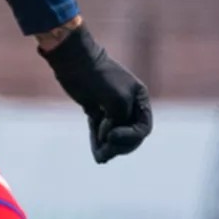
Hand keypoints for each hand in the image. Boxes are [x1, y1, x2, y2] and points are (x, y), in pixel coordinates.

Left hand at [40, 24, 152, 161]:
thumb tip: (109, 139)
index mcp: (140, 98)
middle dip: (120, 146)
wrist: (75, 61)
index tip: (112, 136)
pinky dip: (99, 142)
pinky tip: (97, 153)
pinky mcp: (96, 110)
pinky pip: (101, 131)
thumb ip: (120, 120)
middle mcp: (129, 104)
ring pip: (114, 135)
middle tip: (106, 152)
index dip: (130, 137)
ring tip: (100, 156)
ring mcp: (112, 108)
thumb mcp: (118, 100)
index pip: (143, 127)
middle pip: (130, 135)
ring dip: (108, 147)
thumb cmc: (99, 76)